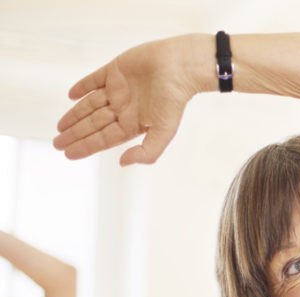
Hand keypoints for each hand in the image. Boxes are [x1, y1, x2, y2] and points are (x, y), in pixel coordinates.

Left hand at [53, 35, 207, 165]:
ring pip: (90, 105)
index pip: (104, 139)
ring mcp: (118, 90)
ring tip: (60, 127)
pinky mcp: (115, 70)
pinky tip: (71, 95)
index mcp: (134, 124)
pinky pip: (94, 80)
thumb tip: (123, 162)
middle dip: (75, 134)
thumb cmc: (174, 100)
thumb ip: (147, 152)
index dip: (85, 146)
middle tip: (57, 143)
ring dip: (74, 115)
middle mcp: (124, 108)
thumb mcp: (163, 133)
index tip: (68, 154)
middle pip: (93, 124)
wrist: (178, 68)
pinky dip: (82, 87)